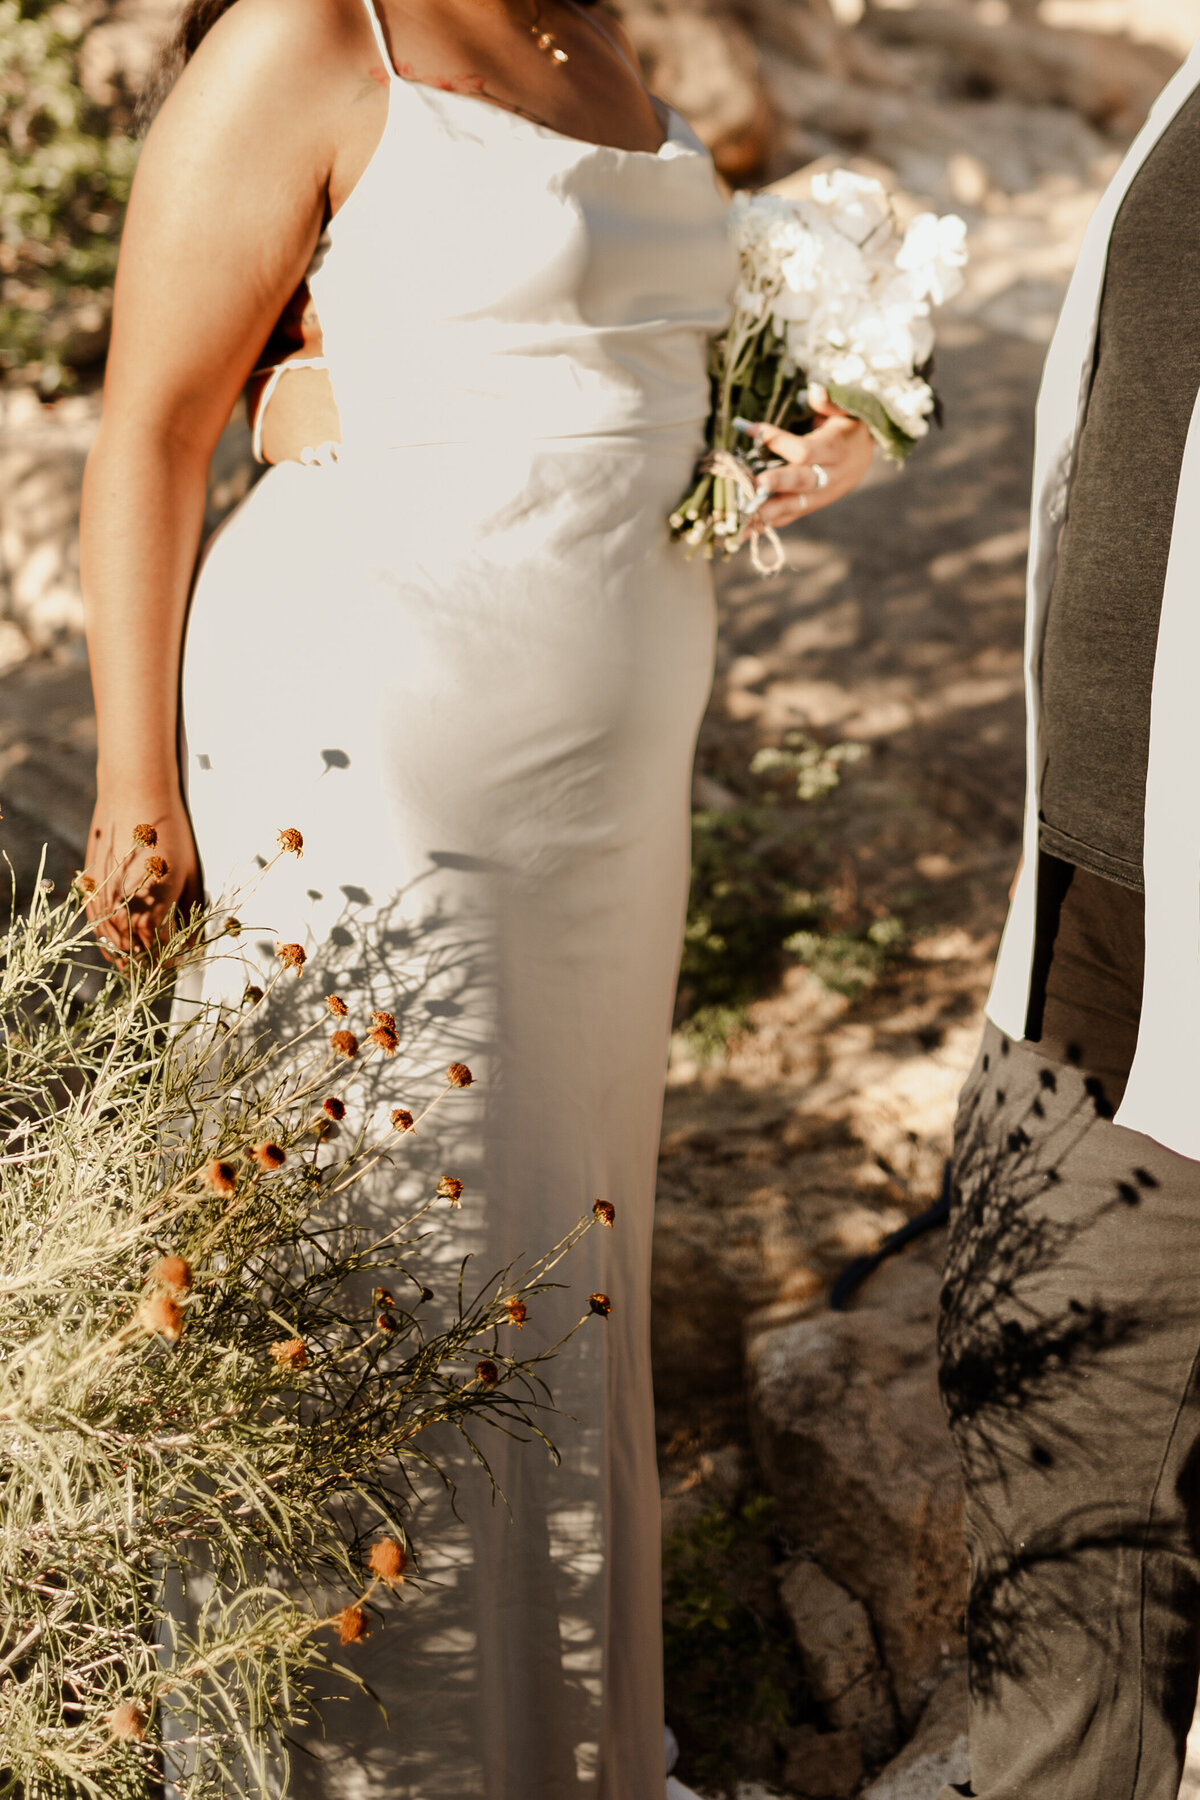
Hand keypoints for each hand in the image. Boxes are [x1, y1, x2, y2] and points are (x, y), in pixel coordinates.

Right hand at [83, 796, 203, 963]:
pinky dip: (105, 938)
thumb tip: (191, 941)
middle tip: (160, 966)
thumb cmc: (169, 832)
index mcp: (154, 904)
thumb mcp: (190, 873)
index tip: (177, 962)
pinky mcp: (89, 885)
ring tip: (137, 964)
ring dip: (125, 954)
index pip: (159, 949)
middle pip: (133, 950)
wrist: (135, 796)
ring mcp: (103, 895)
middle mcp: (124, 904)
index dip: (168, 959)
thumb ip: (188, 912)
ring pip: (111, 940)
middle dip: (147, 961)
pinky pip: (95, 922)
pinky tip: (116, 946)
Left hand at [750, 384, 874, 529]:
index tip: (748, 428)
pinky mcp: (810, 506)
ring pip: (793, 506)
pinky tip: (743, 532)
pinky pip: (788, 517)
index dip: (777, 439)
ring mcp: (820, 495)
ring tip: (738, 521)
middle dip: (776, 484)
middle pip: (801, 482)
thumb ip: (830, 402)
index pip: (804, 449)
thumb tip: (815, 389)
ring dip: (764, 513)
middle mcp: (828, 476)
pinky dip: (765, 524)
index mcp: (834, 450)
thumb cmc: (847, 427)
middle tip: (753, 485)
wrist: (864, 456)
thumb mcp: (846, 409)